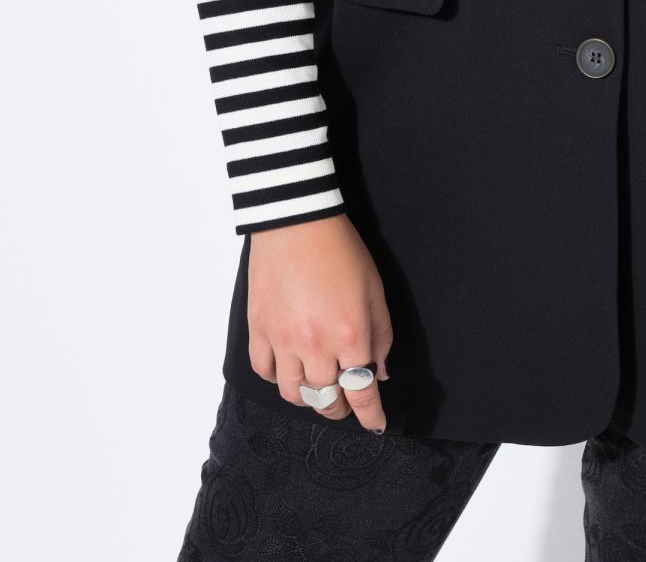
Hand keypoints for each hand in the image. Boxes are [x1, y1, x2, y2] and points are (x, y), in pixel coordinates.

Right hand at [247, 213, 393, 431]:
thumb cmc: (340, 250)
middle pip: (327, 400)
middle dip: (340, 410)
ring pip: (294, 394)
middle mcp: (316, 346)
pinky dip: (278, 377)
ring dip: (309, 398)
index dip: (370, 416)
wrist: (297, 222)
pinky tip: (288, 368)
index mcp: (351, 335)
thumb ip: (381, 335)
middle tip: (345, 405)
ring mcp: (284, 341)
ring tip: (317, 388)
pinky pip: (265, 372)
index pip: (361, 393)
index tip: (375, 426)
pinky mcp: (259, 330)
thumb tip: (379, 371)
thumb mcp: (375, 290)